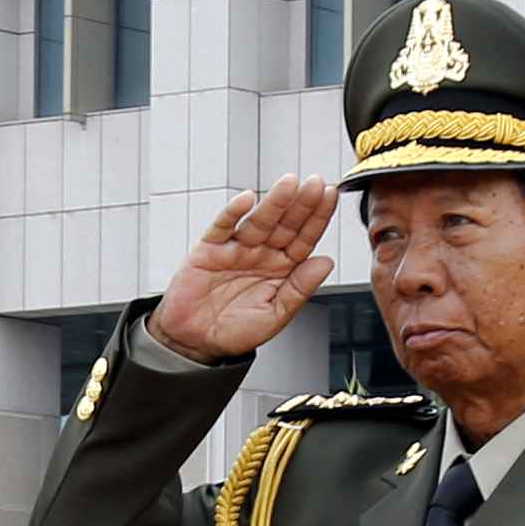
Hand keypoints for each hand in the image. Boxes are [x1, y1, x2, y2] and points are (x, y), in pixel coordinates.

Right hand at [145, 177, 339, 363]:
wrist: (194, 342)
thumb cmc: (233, 331)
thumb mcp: (275, 315)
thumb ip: (300, 289)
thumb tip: (325, 263)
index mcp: (281, 268)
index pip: (304, 238)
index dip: (318, 218)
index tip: (330, 197)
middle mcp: (261, 254)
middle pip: (286, 223)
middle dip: (301, 203)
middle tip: (315, 183)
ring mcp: (236, 249)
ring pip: (259, 220)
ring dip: (274, 201)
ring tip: (289, 184)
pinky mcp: (209, 249)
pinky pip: (223, 226)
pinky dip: (233, 212)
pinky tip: (247, 200)